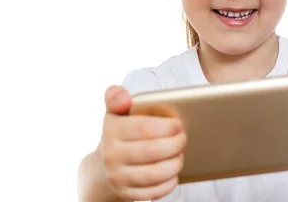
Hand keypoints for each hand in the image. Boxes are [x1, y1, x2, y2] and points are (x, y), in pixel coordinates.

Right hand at [98, 86, 185, 200]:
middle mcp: (111, 155)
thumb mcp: (115, 113)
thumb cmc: (120, 134)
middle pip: (152, 151)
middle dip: (175, 144)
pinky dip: (168, 183)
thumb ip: (117, 97)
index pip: (143, 127)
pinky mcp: (126, 194)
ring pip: (154, 173)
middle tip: (184, 139)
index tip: (178, 124)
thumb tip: (122, 96)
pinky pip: (152, 192)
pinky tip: (174, 173)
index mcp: (111, 131)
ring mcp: (117, 177)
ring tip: (181, 155)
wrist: (103, 167)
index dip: (166, 126)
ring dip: (174, 164)